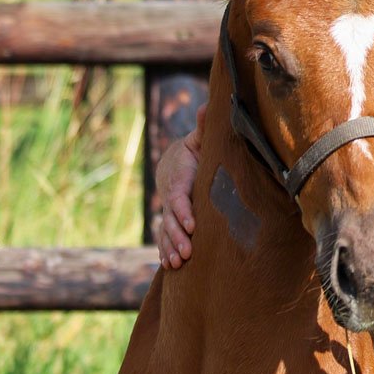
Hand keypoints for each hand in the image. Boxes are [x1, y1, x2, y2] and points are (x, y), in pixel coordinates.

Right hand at [155, 104, 204, 268]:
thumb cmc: (194, 152)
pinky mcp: (170, 221)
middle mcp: (170, 197)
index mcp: (179, 178)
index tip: (193, 224)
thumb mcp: (199, 140)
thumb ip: (204, 128)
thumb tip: (209, 106)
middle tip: (187, 252)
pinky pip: (164, 238)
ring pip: (165, 231)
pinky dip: (165, 251)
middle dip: (177, 236)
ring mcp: (168, 211)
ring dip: (170, 247)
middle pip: (170, 219)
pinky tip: (171, 266)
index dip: (183, 210)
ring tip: (178, 263)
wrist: (173, 163)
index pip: (179, 196)